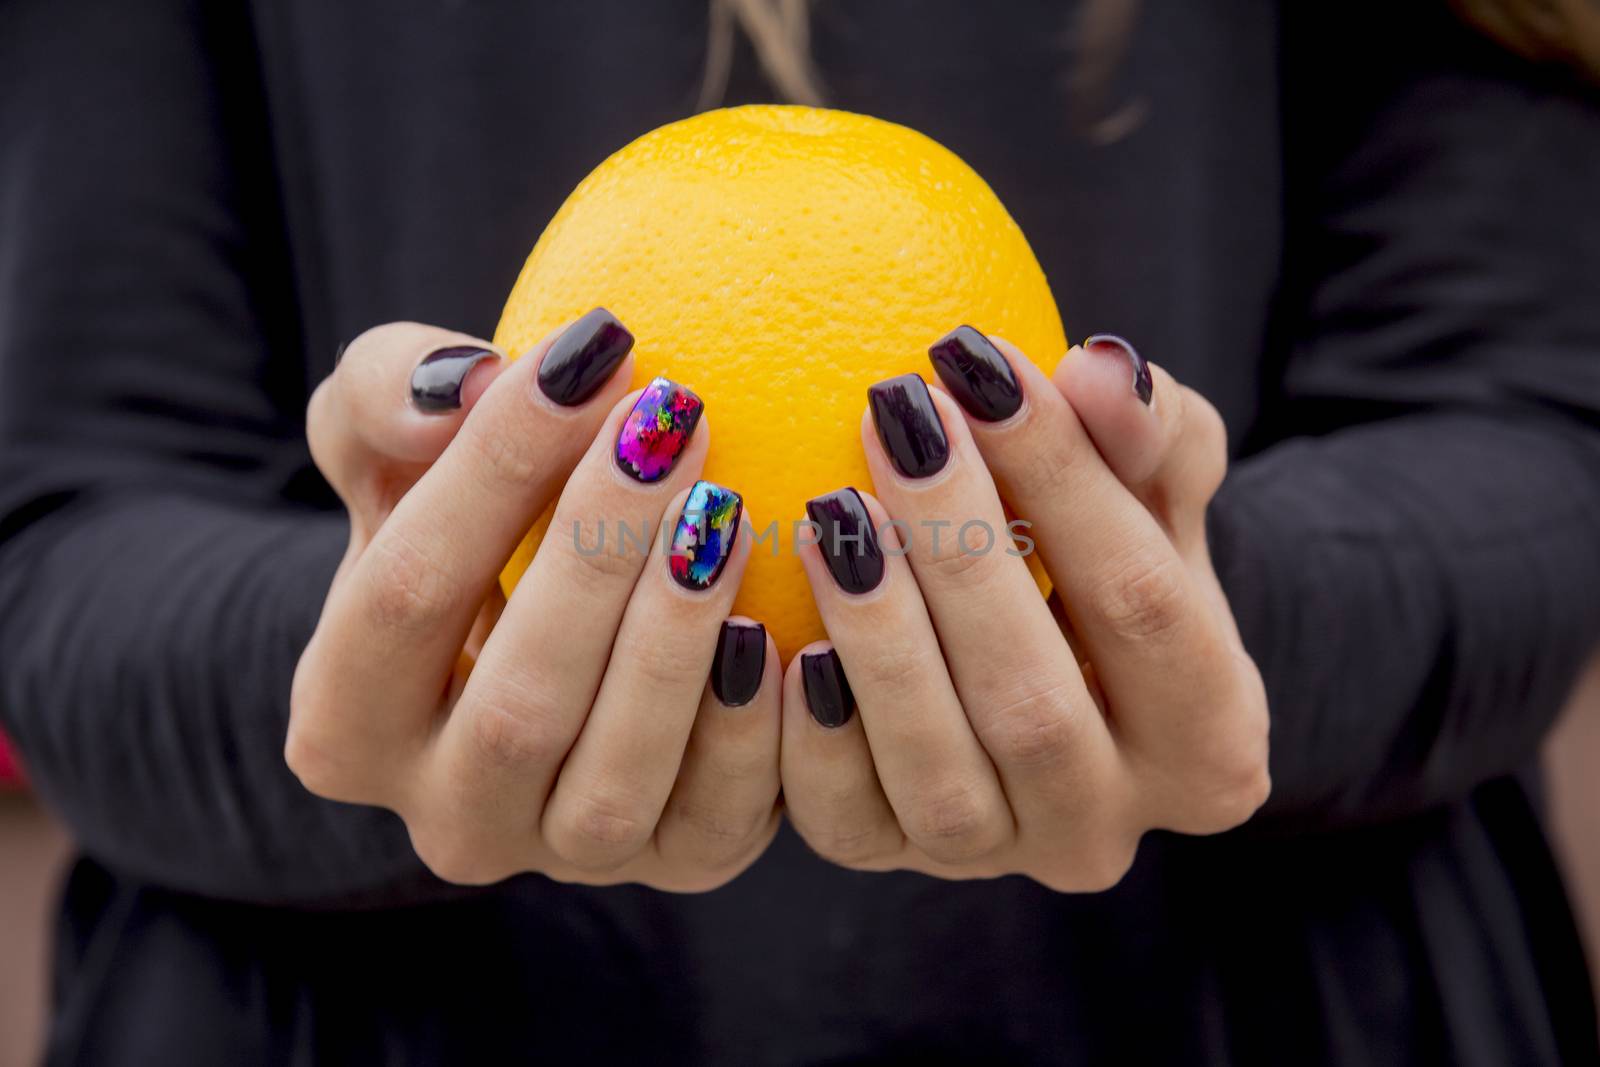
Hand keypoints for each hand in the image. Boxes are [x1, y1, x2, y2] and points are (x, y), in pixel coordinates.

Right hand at [287, 312, 779, 890]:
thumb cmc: (451, 516)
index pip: (405, 597)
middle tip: (673, 424)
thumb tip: (459, 382)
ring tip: (729, 505)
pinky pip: (717, 819)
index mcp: (344, 724)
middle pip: (517, 706)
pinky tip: (784, 621)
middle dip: (600, 555)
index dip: (494, 473)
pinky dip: (754, 728)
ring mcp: (561, 856)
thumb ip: (386, 394)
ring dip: (678, 639)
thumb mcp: (388, 440)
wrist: (530, 630)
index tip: (589, 356)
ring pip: (614, 779)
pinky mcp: (674, 863)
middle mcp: (444, 819)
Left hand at [780, 329, 1268, 889]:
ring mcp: (1001, 857)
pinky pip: (845, 821)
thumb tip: (1098, 367)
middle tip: (891, 420)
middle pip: (1034, 706)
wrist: (1057, 672)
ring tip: (830, 511)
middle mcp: (1111, 827)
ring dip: (878, 642)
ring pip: (939, 778)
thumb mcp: (1156, 487)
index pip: (1142, 606)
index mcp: (1210, 742)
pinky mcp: (900, 860)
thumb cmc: (1113, 549)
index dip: (1063, 482)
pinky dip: (808, 736)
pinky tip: (777, 631)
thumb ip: (1148, 433)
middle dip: (956, 555)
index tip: (979, 366)